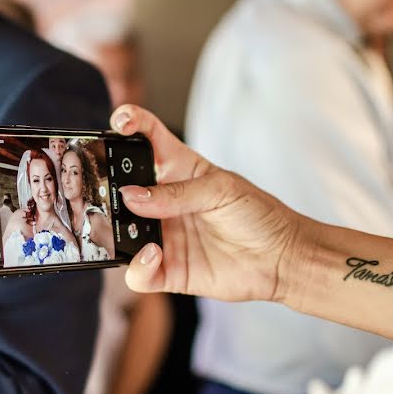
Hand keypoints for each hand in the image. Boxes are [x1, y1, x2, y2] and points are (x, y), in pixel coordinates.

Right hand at [111, 105, 303, 303]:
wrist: (282, 259)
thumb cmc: (259, 215)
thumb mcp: (221, 190)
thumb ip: (176, 193)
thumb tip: (132, 196)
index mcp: (179, 171)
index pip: (148, 139)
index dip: (130, 123)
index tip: (120, 121)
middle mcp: (163, 203)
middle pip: (123, 187)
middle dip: (109, 186)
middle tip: (111, 190)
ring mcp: (162, 236)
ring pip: (122, 232)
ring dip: (118, 230)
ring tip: (132, 227)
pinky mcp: (166, 270)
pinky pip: (138, 272)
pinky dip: (139, 266)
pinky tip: (154, 255)